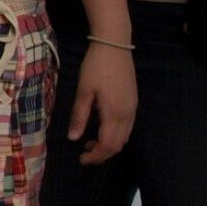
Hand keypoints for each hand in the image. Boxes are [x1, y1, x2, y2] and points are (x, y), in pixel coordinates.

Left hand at [67, 41, 136, 163]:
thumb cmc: (95, 67)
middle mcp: (128, 114)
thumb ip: (79, 116)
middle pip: (118, 144)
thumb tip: (73, 138)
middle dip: (102, 153)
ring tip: (89, 142)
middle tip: (84, 154)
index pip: (108, 145)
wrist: (114, 46)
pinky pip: (127, 127)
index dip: (96, 156)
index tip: (81, 159)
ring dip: (108, 144)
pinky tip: (100, 128)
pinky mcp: (133, 102)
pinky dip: (114, 134)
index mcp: (115, 113)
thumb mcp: (83, 91)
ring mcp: (133, 108)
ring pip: (124, 137)